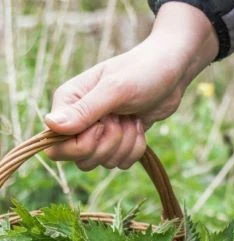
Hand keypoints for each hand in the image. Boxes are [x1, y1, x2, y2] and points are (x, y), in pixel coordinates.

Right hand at [44, 3, 217, 169]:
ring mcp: (98, 132)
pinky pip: (121, 162)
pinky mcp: (118, 140)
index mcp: (67, 103)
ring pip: (104, 162)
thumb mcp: (115, 90)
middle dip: (110, 144)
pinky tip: (139, 126)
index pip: (56, 146)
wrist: (170, 73)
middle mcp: (78, 120)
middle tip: (122, 118)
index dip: (82, 145)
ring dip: (126, 144)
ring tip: (132, 118)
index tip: (102, 124)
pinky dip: (135, 149)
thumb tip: (50, 125)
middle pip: (82, 159)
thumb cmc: (142, 73)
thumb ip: (84, 110)